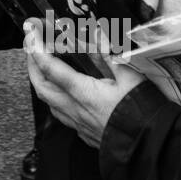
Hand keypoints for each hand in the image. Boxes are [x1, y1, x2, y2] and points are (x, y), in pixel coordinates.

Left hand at [23, 19, 144, 148]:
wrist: (149, 146)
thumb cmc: (142, 113)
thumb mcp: (130, 77)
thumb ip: (110, 55)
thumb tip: (99, 35)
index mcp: (83, 92)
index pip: (50, 68)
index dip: (36, 48)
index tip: (30, 33)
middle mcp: (75, 109)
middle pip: (41, 87)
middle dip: (31, 66)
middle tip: (32, 49)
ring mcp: (78, 123)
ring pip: (49, 103)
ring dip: (41, 84)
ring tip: (43, 69)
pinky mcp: (85, 133)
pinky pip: (61, 115)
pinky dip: (55, 100)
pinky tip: (61, 94)